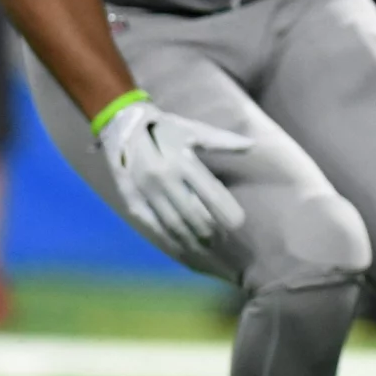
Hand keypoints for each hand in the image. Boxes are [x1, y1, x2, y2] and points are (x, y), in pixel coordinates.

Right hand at [96, 100, 250, 254]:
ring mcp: (146, 192)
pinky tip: (183, 248)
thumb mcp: (194, 130)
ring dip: (193, 240)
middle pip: (193, 214)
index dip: (226, 211)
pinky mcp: (132, 201)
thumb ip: (223, 141)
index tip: (239, 224)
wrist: (122, 125)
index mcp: (182, 161)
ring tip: (209, 249)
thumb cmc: (165, 128)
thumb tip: (252, 145)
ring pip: (173, 224)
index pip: (211, 194)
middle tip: (225, 241)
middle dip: (211, 231)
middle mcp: (163, 179)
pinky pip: (153, 226)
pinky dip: (170, 240)